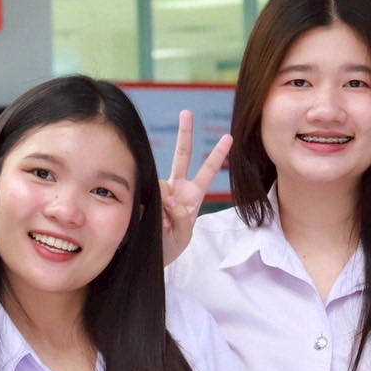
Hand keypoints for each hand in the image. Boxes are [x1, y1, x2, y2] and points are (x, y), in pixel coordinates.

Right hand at [158, 109, 232, 264]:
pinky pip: (145, 192)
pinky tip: (148, 221)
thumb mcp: (182, 237)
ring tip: (160, 226)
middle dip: (185, 133)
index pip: (206, 170)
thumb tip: (171, 198)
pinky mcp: (142, 195)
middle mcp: (175, 187)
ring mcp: (158, 189)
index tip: (229, 136)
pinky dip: (148, 207)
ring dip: (161, 203)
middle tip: (186, 111)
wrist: (146, 259)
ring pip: (160, 181)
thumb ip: (181, 219)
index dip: (217, 154)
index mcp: (192, 195)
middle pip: (182, 155)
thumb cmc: (169, 249)